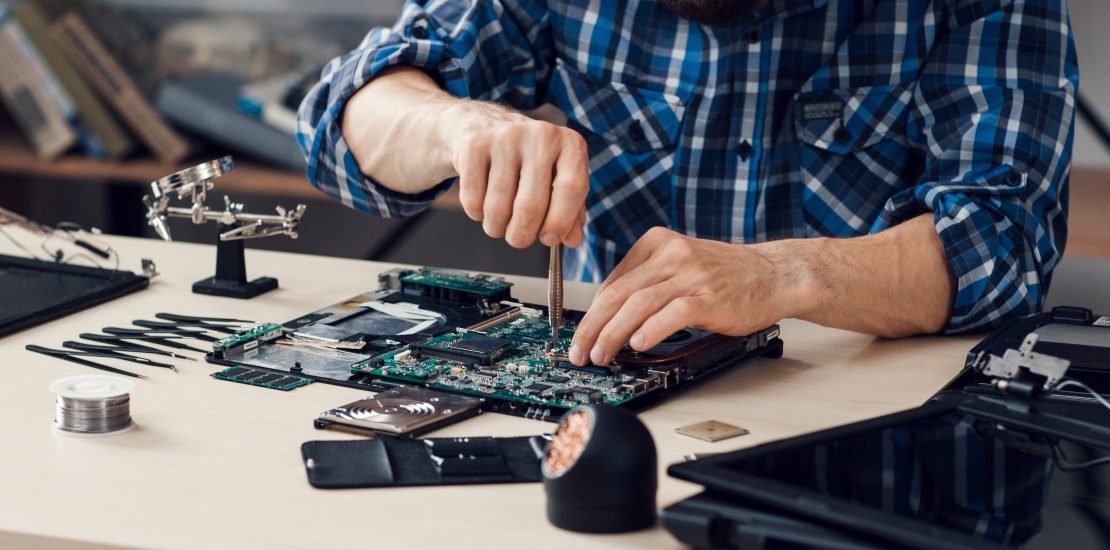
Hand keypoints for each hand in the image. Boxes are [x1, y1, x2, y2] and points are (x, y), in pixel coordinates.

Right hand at [442, 102, 588, 248]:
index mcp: (570, 144)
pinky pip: (473, 200)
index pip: (572, 188)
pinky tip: (481, 202)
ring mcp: (505, 137)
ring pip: (498, 208)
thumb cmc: (527, 161)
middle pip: (531, 206)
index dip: (560, 222)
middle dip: (522, 235)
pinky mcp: (474, 145)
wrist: (482, 126)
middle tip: (518, 238)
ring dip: (496, 227)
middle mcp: (540, 135)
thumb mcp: (555, 179)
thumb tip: (572, 240)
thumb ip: (570, 211)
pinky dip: (476, 213)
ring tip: (498, 222)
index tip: (548, 238)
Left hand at [568, 227, 816, 365]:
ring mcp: (692, 275)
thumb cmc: (727, 276)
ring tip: (601, 354)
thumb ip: (648, 282)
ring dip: (613, 334)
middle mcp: (671, 255)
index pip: (612, 281)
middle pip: (618, 293)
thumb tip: (610, 315)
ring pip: (638, 304)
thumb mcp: (680, 265)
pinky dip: (651, 329)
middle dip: (592, 326)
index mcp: (658, 243)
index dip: (591, 313)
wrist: (776, 274)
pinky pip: (673, 312)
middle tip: (579, 351)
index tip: (581, 335)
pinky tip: (638, 344)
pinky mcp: (710, 297)